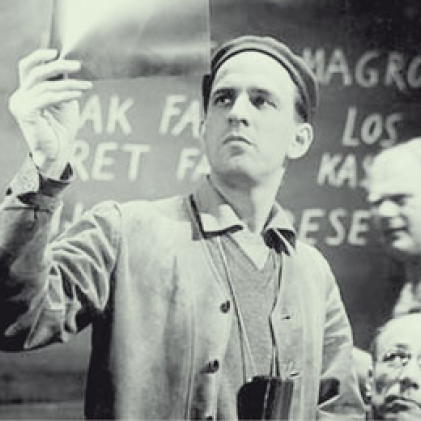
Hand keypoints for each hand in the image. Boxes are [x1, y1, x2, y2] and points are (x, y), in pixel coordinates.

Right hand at [8, 49, 91, 178]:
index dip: (39, 56)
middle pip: (36, 72)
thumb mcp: (63, 101)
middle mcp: (20, 96)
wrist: (58, 152)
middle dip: (58, 66)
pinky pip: (48, 98)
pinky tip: (78, 94)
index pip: (27, 68)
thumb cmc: (61, 128)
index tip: (57, 52)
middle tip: (77, 65)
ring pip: (47, 86)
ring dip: (70, 84)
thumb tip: (68, 65)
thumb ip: (61, 85)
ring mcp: (21, 104)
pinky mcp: (26, 113)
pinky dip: (65, 94)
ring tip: (86, 86)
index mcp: (26, 92)